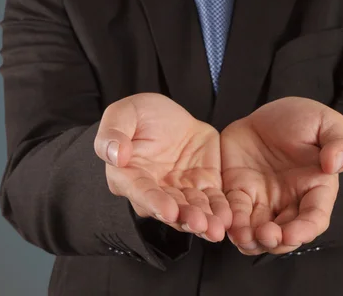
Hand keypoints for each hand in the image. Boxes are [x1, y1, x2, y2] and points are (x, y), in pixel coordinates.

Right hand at [94, 93, 230, 241]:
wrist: (169, 114)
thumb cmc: (139, 114)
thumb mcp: (123, 114)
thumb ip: (113, 134)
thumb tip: (115, 156)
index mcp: (129, 176)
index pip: (141, 192)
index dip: (154, 202)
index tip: (168, 210)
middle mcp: (155, 191)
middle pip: (170, 209)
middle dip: (185, 218)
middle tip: (200, 224)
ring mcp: (180, 191)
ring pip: (193, 210)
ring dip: (205, 221)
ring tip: (217, 228)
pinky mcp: (203, 186)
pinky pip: (213, 201)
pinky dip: (221, 210)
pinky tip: (229, 218)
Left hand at [221, 97, 342, 254]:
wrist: (268, 112)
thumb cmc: (304, 118)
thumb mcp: (327, 123)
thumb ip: (339, 142)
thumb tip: (335, 164)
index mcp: (315, 189)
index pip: (314, 218)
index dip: (304, 230)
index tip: (293, 234)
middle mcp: (290, 201)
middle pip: (284, 233)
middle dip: (275, 240)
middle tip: (265, 235)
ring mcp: (263, 200)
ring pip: (257, 231)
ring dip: (250, 239)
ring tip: (242, 236)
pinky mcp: (238, 192)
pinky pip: (233, 213)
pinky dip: (229, 223)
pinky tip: (224, 223)